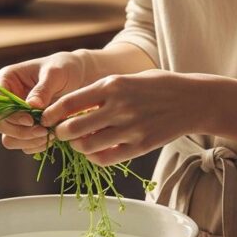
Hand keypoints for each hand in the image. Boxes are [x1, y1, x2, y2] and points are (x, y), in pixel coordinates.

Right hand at [0, 51, 89, 154]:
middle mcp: (5, 99)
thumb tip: (31, 105)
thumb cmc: (64, 68)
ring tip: (49, 136)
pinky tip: (51, 138)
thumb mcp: (55, 73)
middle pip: (1, 124)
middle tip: (44, 132)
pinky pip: (23, 144)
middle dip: (22, 132)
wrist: (77, 76)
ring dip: (28, 142)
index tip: (31, 120)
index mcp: (6, 79)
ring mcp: (14, 115)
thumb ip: (43, 89)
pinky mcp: (24, 127)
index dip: (12, 116)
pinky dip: (36, 145)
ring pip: (10, 138)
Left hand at [39, 70, 208, 165]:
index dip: (52, 114)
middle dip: (61, 133)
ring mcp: (130, 128)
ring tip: (79, 141)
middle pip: (72, 129)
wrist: (192, 100)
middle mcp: (118, 107)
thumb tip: (71, 107)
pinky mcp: (140, 146)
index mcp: (112, 85)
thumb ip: (101, 92)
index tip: (45, 118)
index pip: (69, 103)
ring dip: (77, 145)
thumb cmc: (156, 86)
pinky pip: (105, 158)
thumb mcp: (126, 79)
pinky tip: (96, 150)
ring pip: (86, 146)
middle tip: (61, 132)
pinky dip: (94, 156)